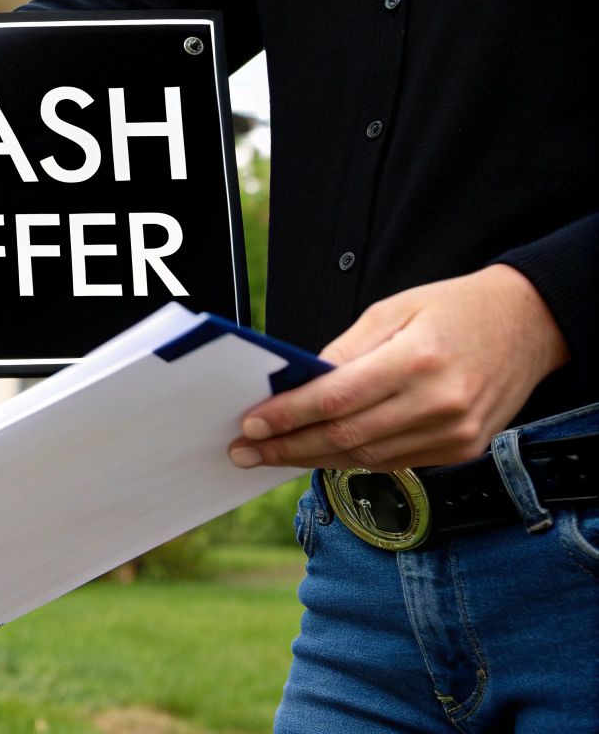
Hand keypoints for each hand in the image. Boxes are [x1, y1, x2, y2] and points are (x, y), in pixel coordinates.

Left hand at [228, 264, 569, 470]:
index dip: (287, 417)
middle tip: (245, 450)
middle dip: (287, 447)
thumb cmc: (457, 310)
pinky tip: (321, 454)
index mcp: (416, 361)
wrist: (530, 325)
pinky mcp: (462, 450)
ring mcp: (454, 433)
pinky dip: (352, 461)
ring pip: (366, 459)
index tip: (250, 424)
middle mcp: (438, 403)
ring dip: (313, 460)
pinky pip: (393, 463)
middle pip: (345, 438)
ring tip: (273, 455)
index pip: (335, 399)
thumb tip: (298, 382)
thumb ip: (344, 350)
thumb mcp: (393, 310)